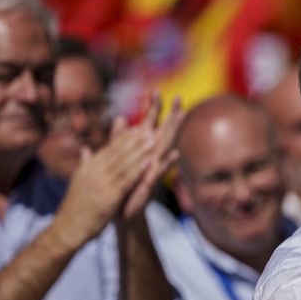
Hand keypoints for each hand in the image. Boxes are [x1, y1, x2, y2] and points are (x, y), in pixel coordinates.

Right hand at [55, 118, 155, 242]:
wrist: (68, 227)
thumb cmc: (76, 207)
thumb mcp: (79, 180)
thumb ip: (85, 163)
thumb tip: (85, 148)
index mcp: (88, 167)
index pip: (109, 148)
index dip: (124, 138)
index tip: (137, 128)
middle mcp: (94, 171)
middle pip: (117, 151)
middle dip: (134, 139)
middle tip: (149, 128)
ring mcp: (101, 182)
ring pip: (124, 162)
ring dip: (140, 150)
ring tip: (153, 139)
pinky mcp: (109, 195)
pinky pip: (126, 179)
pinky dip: (139, 168)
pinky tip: (149, 161)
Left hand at [119, 93, 182, 220]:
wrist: (120, 209)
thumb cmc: (122, 185)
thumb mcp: (117, 157)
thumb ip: (118, 138)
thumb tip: (120, 117)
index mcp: (143, 149)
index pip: (150, 124)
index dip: (153, 108)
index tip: (155, 90)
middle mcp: (152, 157)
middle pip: (164, 131)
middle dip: (171, 114)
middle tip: (179, 97)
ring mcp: (154, 169)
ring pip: (167, 148)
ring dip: (175, 133)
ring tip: (183, 118)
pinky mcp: (151, 183)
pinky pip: (161, 172)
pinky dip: (168, 164)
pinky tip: (176, 154)